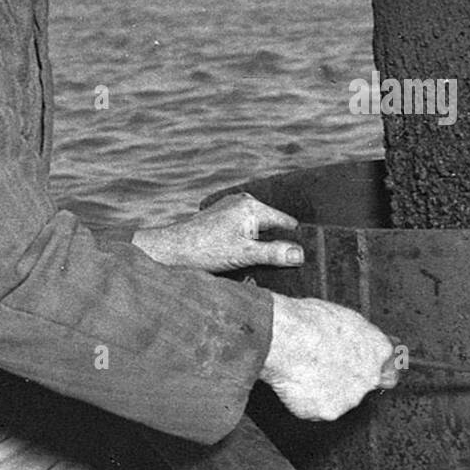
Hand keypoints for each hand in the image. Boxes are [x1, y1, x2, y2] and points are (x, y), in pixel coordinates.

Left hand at [131, 192, 304, 273]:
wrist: (169, 250)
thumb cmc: (204, 251)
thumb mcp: (244, 255)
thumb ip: (274, 253)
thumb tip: (301, 254)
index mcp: (252, 207)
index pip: (287, 223)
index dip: (294, 242)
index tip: (299, 262)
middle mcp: (243, 201)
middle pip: (272, 225)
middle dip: (276, 245)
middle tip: (277, 268)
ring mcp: (230, 207)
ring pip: (257, 228)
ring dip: (260, 246)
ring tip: (255, 264)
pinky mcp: (221, 216)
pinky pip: (244, 228)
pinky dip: (247, 242)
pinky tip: (240, 258)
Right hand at [261, 293, 398, 420]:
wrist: (286, 339)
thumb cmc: (310, 321)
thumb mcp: (344, 317)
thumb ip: (359, 337)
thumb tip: (357, 339)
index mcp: (378, 350)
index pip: (392, 367)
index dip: (378, 367)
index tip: (369, 367)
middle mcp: (370, 377)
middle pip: (366, 386)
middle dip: (352, 381)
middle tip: (329, 368)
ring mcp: (350, 398)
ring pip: (341, 399)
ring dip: (327, 390)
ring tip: (306, 369)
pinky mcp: (328, 412)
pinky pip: (317, 409)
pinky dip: (307, 400)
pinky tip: (298, 382)